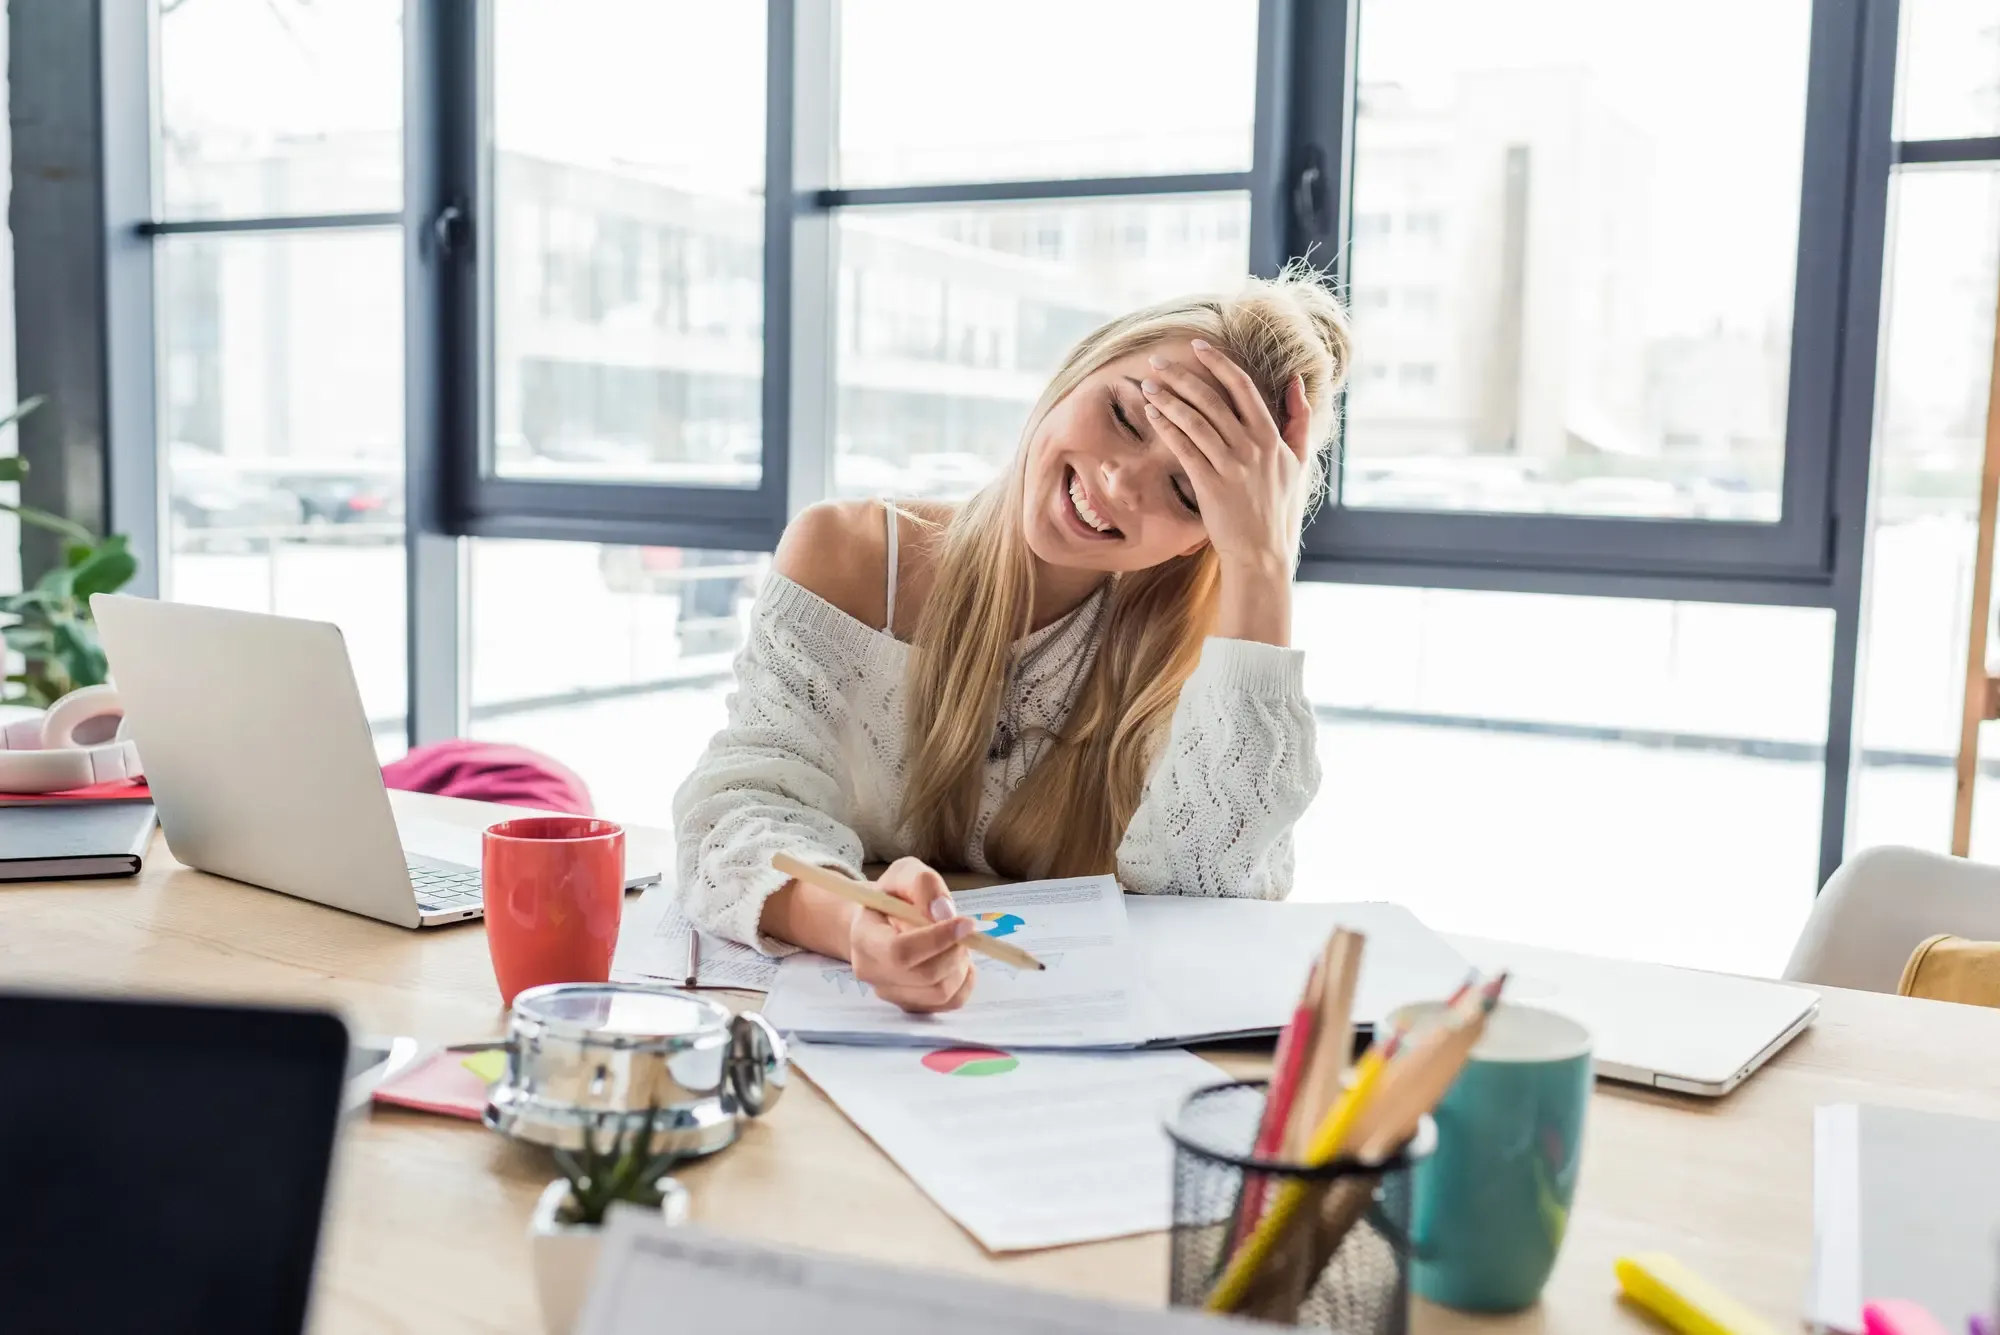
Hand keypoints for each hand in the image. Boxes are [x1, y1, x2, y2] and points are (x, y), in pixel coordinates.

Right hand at [847, 857, 976, 1012]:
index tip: (966, 922)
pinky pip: (950, 1002)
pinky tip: (957, 960)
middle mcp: (872, 972)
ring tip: (957, 943)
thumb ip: (923, 884)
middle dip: (955, 951)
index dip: (938, 940)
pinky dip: (965, 981)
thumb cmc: (893, 897)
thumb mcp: (905, 874)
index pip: (900, 952)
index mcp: (864, 938)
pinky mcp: (911, 1005)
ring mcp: (890, 993)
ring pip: (941, 992)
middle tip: (964, 931)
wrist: (881, 922)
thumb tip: (944, 912)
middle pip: (925, 975)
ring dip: (961, 965)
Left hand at [1140, 339, 1312, 565]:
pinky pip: (1185, 448)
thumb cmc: (1278, 506)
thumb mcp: (1298, 461)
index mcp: (1271, 437)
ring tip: (1149, 385)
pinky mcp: (1210, 484)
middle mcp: (1251, 447)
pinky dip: (1167, 427)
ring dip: (1168, 399)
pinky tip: (1152, 414)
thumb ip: (1300, 420)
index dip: (1219, 362)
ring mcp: (1231, 465)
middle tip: (1157, 360)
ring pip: (1195, 420)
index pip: (1243, 387)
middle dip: (1182, 375)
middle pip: (1212, 398)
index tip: (1198, 346)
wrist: (1262, 550)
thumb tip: (1296, 381)